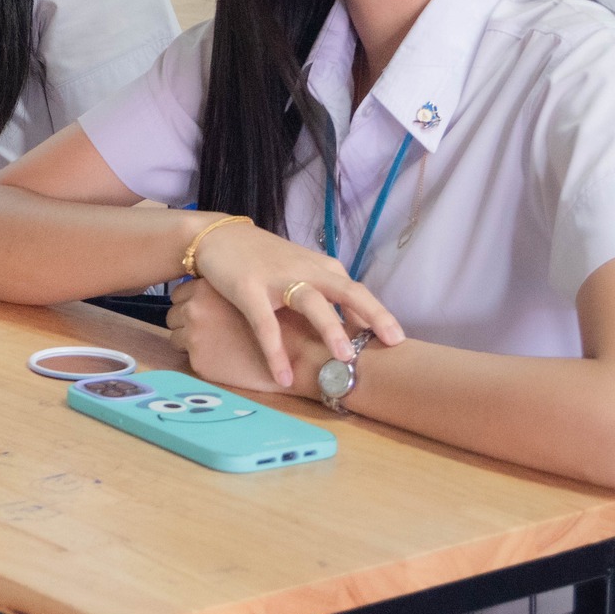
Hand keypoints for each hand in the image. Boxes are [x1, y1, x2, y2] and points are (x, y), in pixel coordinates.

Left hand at [167, 279, 328, 398]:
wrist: (299, 353)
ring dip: (189, 336)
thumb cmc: (282, 322)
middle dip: (187, 318)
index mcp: (208, 289)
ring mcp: (194, 336)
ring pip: (176, 333)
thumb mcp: (253, 294)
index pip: (183, 292)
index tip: (206, 309)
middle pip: (174, 311)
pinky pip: (186, 355)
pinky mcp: (198, 361)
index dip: (194, 301)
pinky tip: (218, 355)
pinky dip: (197, 355)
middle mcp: (196, 309)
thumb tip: (216, 292)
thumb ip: (230, 291)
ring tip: (213, 341)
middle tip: (206, 324)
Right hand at [187, 217, 403, 386]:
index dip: (378, 315)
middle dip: (374, 314)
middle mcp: (305, 270)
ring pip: (311, 302)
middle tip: (394, 341)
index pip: (356, 291)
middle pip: (347, 290)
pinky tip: (284, 377)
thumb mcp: (300, 268)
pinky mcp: (248, 289)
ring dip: (330, 328)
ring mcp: (277, 279)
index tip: (396, 342)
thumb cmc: (263, 257)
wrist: (218, 236)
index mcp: (321, 267)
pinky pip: (266, 325)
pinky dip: (276, 352)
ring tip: (345, 358)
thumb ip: (326, 291)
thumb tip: (356, 326)